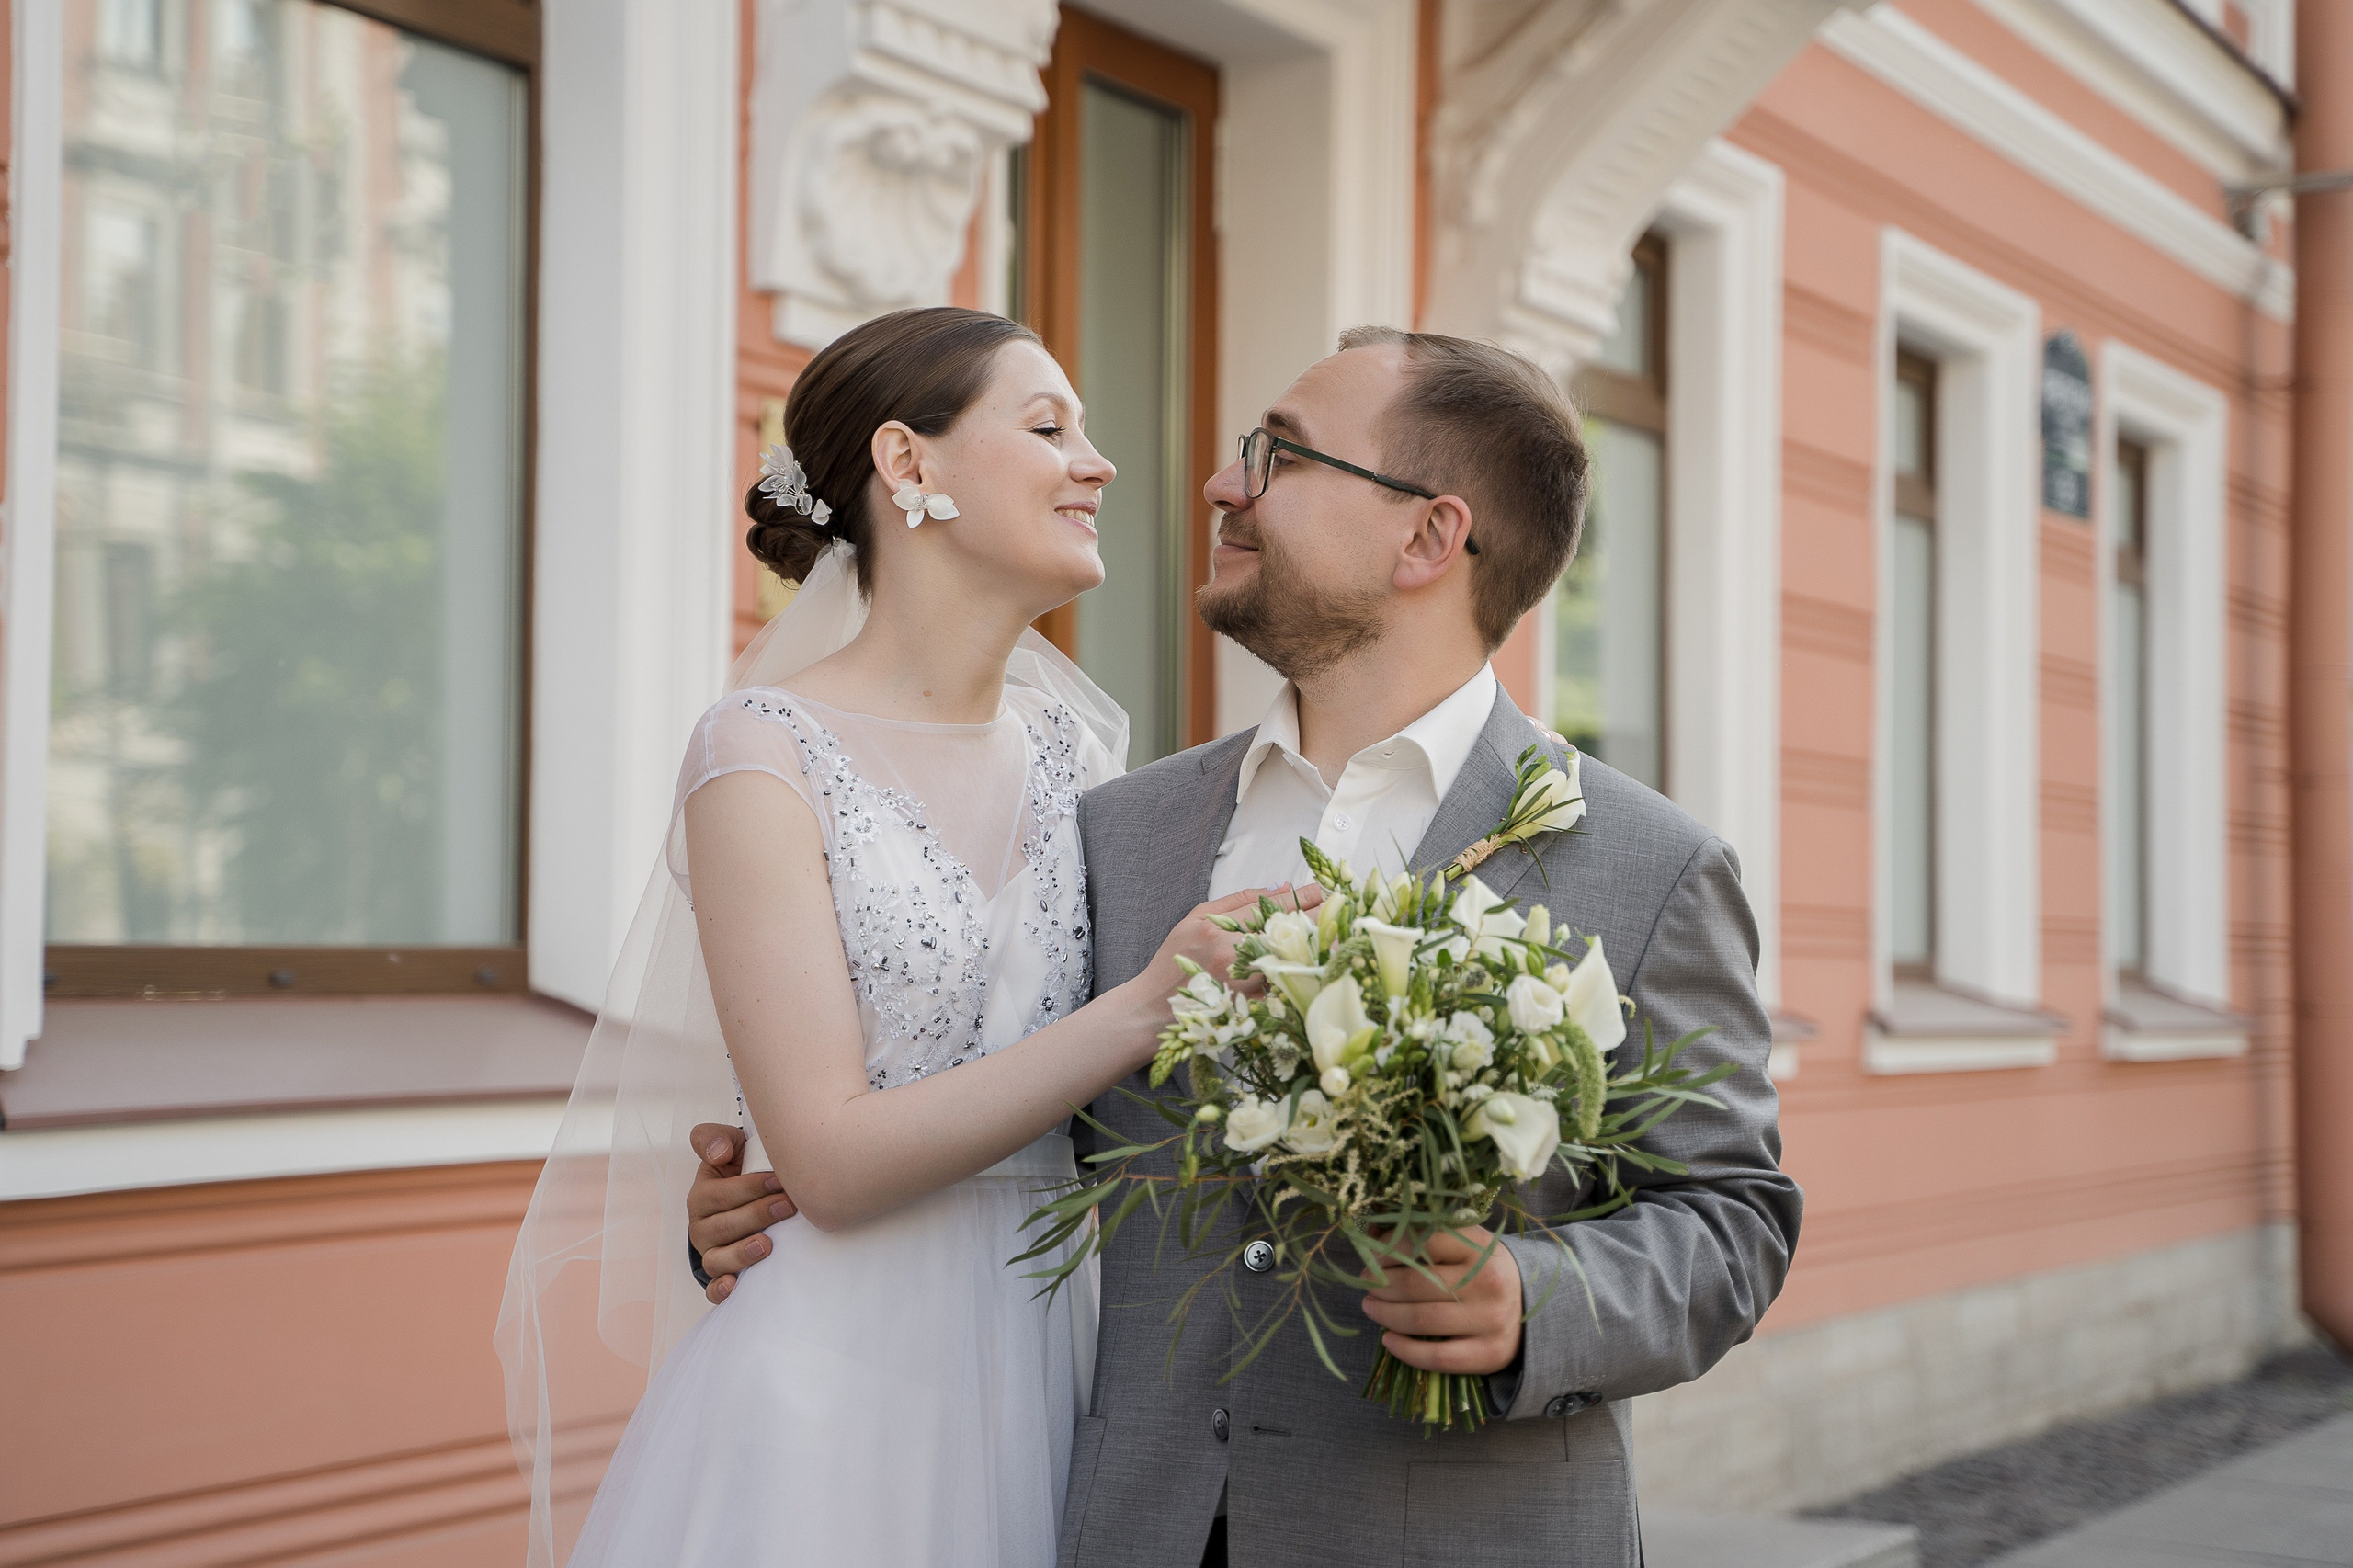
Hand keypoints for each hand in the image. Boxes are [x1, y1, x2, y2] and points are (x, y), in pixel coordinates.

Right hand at [687, 1122, 796, 1304]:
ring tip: (768, 1245)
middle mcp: (701, 1225)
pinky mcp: (719, 1273)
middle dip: (758, 1216)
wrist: (746, 1202)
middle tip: (789, 1206)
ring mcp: (709, 1251)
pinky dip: (721, 1289)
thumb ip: (717, 1140)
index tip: (779, 1181)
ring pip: (718, 1258)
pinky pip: (713, 1288)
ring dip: (743, 1253)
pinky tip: (735, 1286)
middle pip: (724, 1226)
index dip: (749, 1188)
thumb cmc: (741, 1172)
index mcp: (702, 1195)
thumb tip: (718, 1152)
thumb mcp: (730, 1148)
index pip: (720, 1194)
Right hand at [1130, 882, 1321, 1012]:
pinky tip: (1321, 964)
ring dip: (1318, 947)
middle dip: (1319, 917)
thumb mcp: (1195, 918)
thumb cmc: (1173, 962)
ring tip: (1340, 934)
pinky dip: (1304, 974)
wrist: (1154, 1009)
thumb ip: (1236, 901)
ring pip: (1293, 960)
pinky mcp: (1253, 1008)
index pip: (1272, 907)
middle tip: (1342, 906)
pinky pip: (1286, 987)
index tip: (1325, 887)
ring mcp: (1246, 986)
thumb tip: (1278, 887)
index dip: (1302, 895)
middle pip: (1290, 933)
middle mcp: (1234, 958)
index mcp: (1219, 931)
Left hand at [1359, 1224, 1523, 1375]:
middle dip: (1380, 1285)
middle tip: (1366, 1284)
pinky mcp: (1489, 1354)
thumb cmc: (1483, 1270)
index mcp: (1480, 1248)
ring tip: (1370, 1308)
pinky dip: (1406, 1350)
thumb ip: (1426, 1238)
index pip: (1424, 1241)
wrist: (1531, 1305)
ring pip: (1422, 1320)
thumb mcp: (1465, 1244)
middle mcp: (1488, 1283)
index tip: (1373, 1256)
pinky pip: (1438, 1357)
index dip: (1389, 1249)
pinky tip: (1388, 1341)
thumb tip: (1374, 1235)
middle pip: (1417, 1284)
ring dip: (1385, 1315)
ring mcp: (1490, 1321)